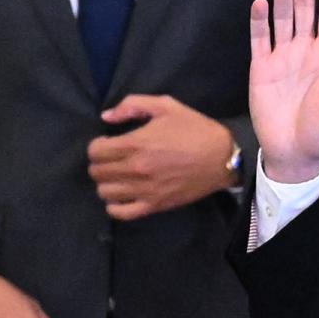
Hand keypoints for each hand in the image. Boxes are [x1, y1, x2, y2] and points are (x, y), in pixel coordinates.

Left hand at [88, 93, 238, 219]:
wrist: (224, 157)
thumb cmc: (195, 129)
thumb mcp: (166, 106)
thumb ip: (132, 105)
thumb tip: (106, 117)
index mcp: (136, 143)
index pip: (95, 151)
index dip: (97, 145)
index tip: (108, 143)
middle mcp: (136, 169)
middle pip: (96, 172)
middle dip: (100, 163)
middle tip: (113, 159)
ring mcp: (144, 190)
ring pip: (104, 192)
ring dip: (107, 183)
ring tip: (118, 176)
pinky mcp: (154, 205)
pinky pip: (121, 213)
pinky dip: (114, 205)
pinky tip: (122, 195)